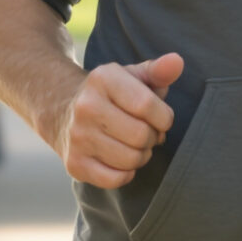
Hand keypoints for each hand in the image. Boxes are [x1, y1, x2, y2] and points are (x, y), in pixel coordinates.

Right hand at [55, 54, 183, 187]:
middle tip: (145, 132)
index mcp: (102, 79)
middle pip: (141, 136)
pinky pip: (115, 179)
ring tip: (133, 145)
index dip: (164, 117)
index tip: (160, 117)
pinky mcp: (74, 163)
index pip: (148, 105)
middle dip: (152, 137)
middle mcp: (86, 106)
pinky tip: (120, 159)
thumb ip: (158, 71)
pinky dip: (125, 173)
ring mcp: (77, 137)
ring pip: (130, 160)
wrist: (63, 110)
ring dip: (140, 156)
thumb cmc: (111, 94)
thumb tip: (177, 61)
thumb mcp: (132, 76)